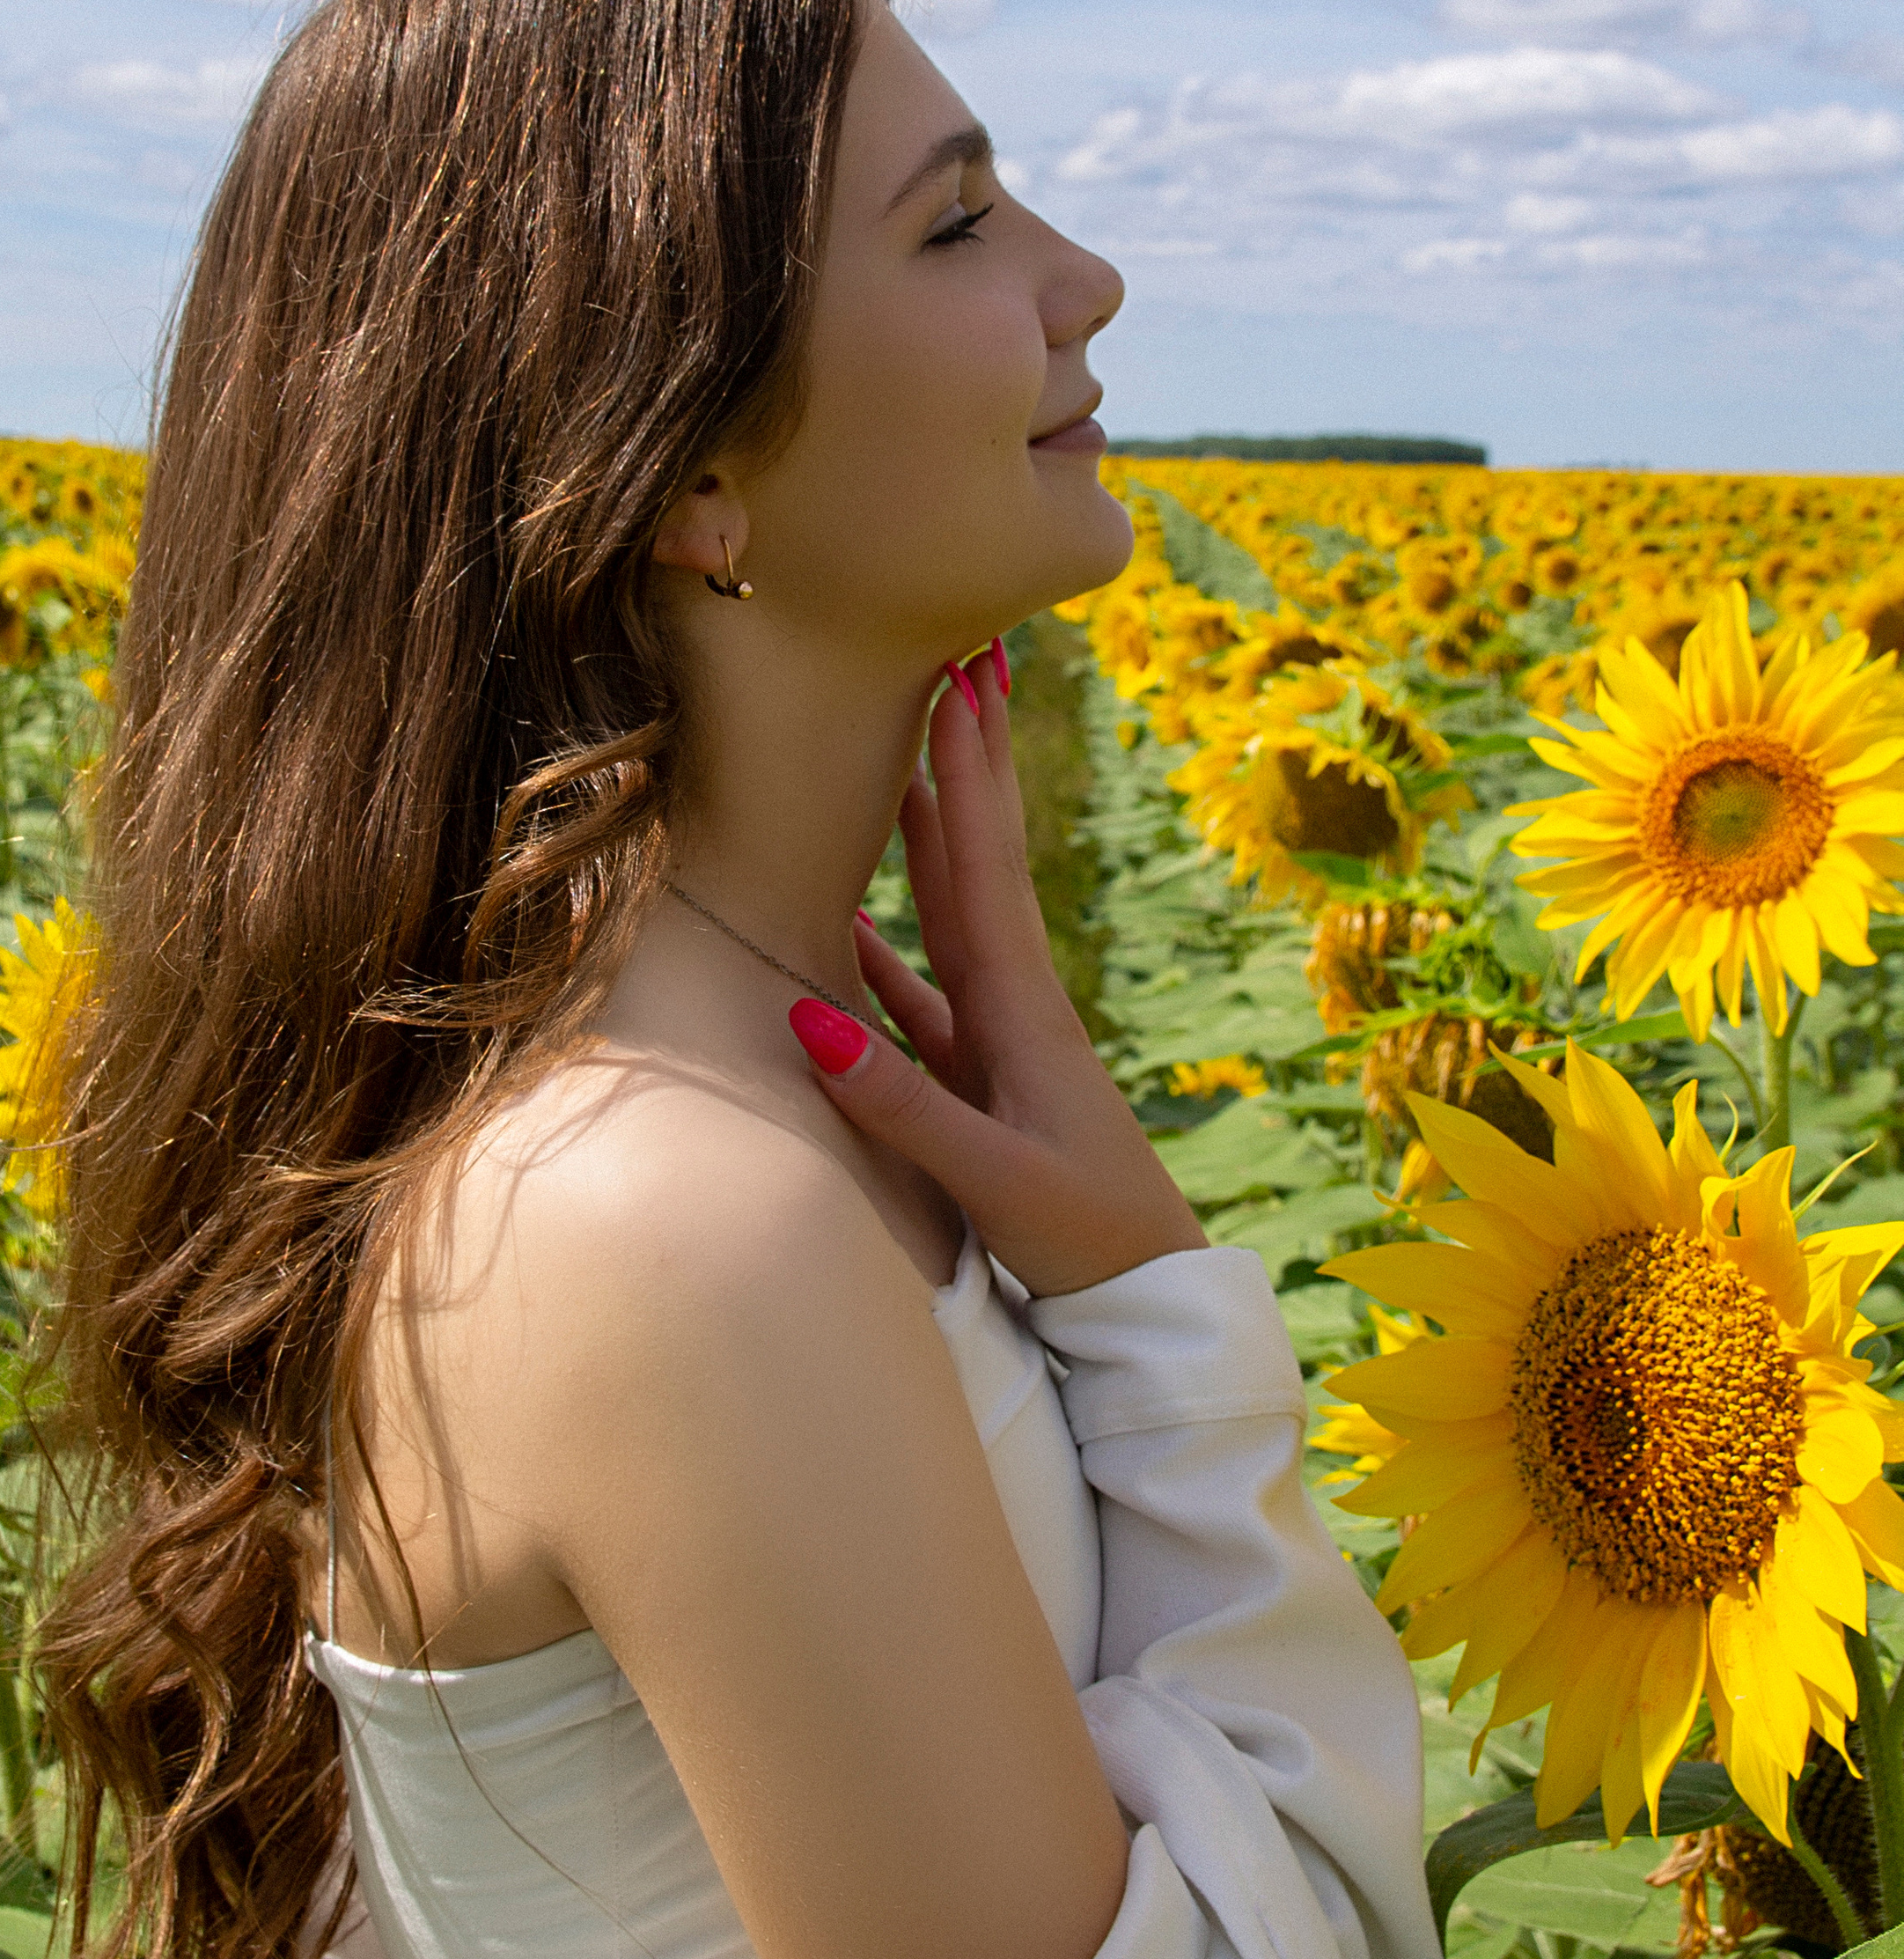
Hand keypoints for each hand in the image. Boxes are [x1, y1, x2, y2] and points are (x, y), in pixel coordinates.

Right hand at [792, 641, 1205, 1295]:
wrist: (1151, 1298)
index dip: (965, 770)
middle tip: (963, 660)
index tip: (960, 674)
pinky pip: (919, 990)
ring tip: (906, 754)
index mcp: (1024, 1010)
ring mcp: (998, 1038)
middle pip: (979, 857)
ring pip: (951, 910)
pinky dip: (883, 942)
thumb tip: (807, 1014)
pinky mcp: (979, 1081)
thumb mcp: (996, 1181)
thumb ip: (902, 1107)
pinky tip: (847, 919)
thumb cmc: (1088, 1240)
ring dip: (932, 832)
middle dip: (967, 760)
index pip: (984, 865)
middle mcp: (1015, 1003)